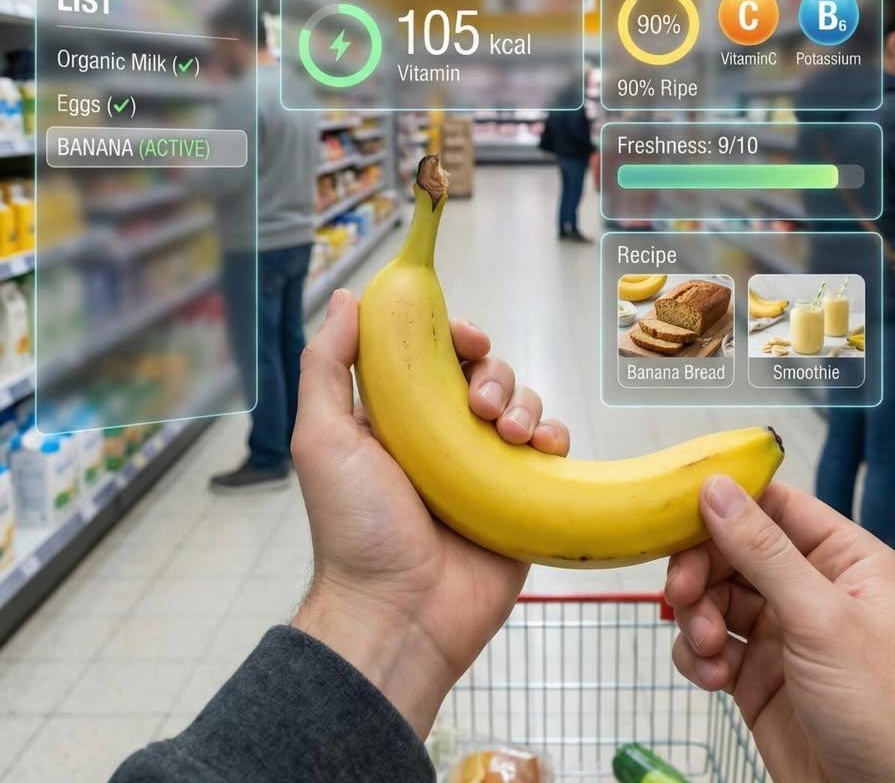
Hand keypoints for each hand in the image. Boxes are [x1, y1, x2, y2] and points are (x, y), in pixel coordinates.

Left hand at [290, 288, 568, 736]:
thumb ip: (328, 365)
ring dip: (524, 404)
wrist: (400, 613)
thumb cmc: (355, 527)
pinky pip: (551, 447)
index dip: (455, 336)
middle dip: (492, 375)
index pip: (436, 355)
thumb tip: (347, 298)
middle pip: (486, 373)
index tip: (466, 338)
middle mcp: (445, 436)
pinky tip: (542, 448)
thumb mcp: (324, 438)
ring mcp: (486, 466)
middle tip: (480, 409)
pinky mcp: (521, 496)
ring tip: (509, 436)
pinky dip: (553, 435)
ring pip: (522, 404)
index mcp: (400, 418)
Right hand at [666, 478, 894, 782]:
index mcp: (843, 559)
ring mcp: (781, 632)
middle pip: (733, 550)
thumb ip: (764, 551)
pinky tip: (712, 679)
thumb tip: (716, 488)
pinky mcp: (755, 675)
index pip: (774, 505)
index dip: (727, 503)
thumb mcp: (821, 619)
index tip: (680, 513)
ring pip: (714, 596)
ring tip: (707, 649)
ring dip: (698, 617)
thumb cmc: (884, 709)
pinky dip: (699, 657)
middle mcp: (810, 587)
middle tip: (683, 594)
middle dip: (702, 570)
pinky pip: (709, 645)